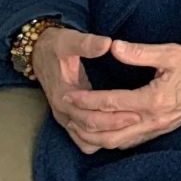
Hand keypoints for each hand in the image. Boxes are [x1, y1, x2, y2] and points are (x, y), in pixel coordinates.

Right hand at [32, 28, 139, 154]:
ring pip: (86, 140)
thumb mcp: (70, 40)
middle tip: (141, 119)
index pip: (89, 117)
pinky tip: (118, 134)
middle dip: (115, 127)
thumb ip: (88, 44)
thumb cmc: (57, 46)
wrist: (39, 52)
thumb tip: (108, 44)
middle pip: (90, 131)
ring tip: (133, 128)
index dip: (113, 118)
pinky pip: (84, 139)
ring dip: (108, 137)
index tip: (136, 113)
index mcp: (64, 95)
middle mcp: (63, 111)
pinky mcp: (69, 118)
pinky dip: (99, 140)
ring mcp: (65, 117)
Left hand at [61, 39, 180, 150]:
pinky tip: (101, 133)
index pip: (111, 103)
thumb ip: (140, 52)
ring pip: (117, 142)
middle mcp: (153, 119)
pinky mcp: (160, 131)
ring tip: (76, 126)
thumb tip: (114, 47)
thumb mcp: (171, 53)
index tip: (69, 95)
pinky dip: (110, 140)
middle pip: (108, 131)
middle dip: (84, 123)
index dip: (87, 100)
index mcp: (154, 99)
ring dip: (93, 136)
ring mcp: (157, 129)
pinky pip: (129, 143)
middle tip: (67, 113)